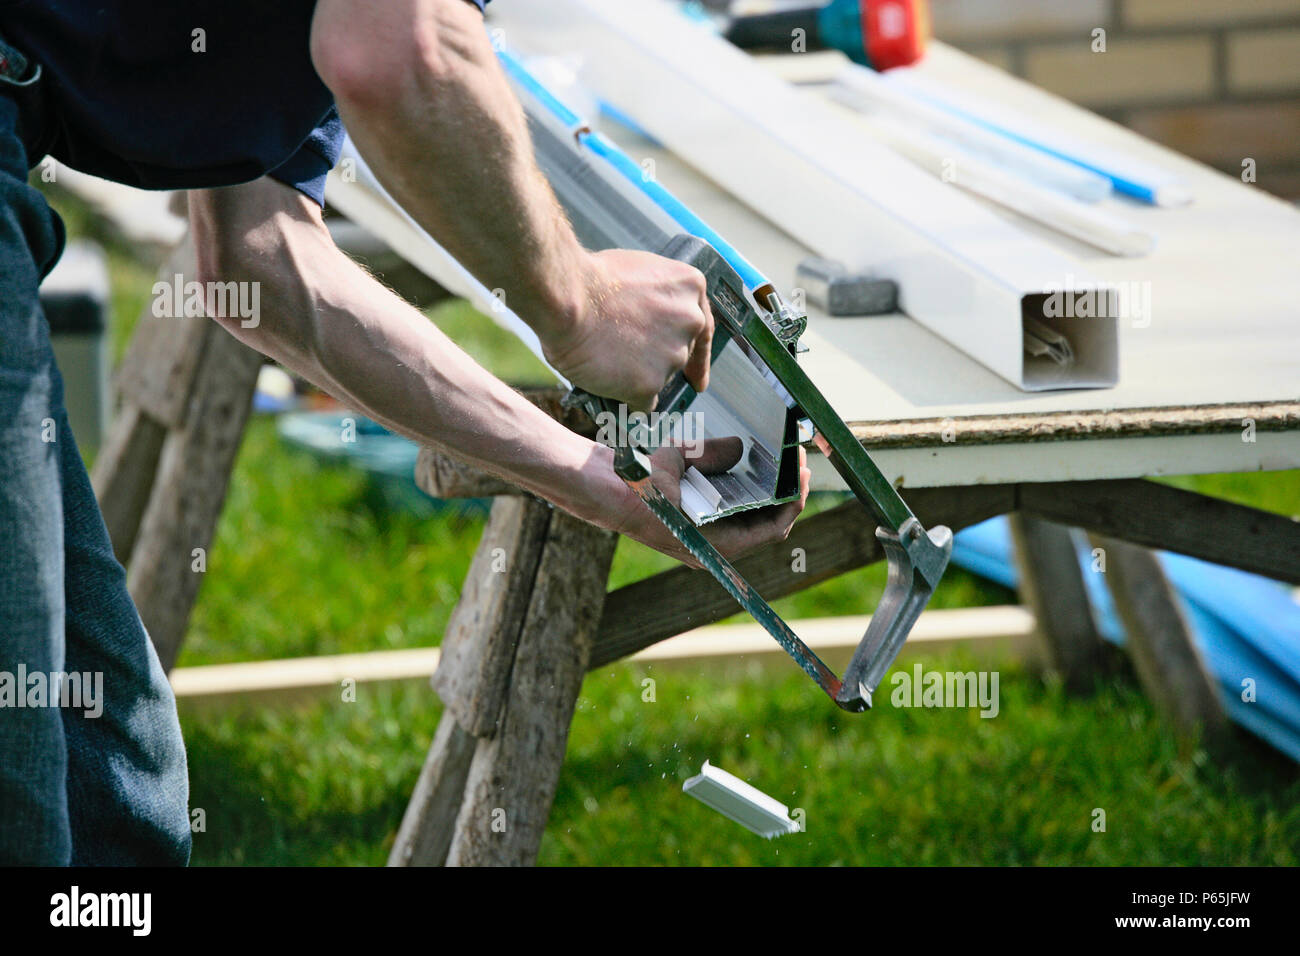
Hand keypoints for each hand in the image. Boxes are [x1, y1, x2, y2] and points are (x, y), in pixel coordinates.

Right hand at [542, 249, 713, 409]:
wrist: (566, 299)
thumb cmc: (589, 280)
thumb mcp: (638, 272)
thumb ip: (655, 298)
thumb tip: (647, 321)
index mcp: (690, 288)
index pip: (704, 328)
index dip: (698, 356)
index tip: (696, 379)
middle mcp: (690, 322)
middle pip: (680, 354)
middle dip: (657, 360)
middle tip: (627, 358)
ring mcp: (673, 356)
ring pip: (659, 379)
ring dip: (638, 376)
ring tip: (605, 359)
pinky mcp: (650, 385)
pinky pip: (642, 402)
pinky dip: (626, 398)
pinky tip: (607, 383)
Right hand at [591, 438, 811, 568]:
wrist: (599, 488)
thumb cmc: (634, 483)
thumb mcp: (677, 462)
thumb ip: (713, 455)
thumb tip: (741, 448)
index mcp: (715, 543)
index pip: (773, 529)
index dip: (794, 501)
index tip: (801, 472)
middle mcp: (714, 547)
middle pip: (767, 524)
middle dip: (785, 493)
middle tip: (796, 460)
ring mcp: (706, 537)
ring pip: (751, 518)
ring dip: (768, 492)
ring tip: (779, 461)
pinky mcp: (697, 524)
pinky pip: (733, 511)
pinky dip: (747, 491)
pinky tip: (750, 466)